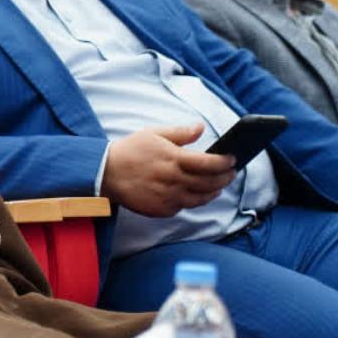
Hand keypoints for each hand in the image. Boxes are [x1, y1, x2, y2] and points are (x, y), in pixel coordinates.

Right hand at [101, 123, 235, 217]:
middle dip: (224, 178)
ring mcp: (167, 197)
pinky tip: (195, 194)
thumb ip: (180, 133)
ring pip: (200, 198)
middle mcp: (173, 180)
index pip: (209, 163)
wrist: (104, 173)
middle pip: (209, 183)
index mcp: (173, 159)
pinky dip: (193, 200)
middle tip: (231, 173)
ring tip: (218, 186)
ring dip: (213, 192)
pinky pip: (183, 207)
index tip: (233, 159)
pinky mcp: (160, 209)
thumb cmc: (129, 151)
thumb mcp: (153, 134)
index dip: (225, 162)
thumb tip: (200, 128)